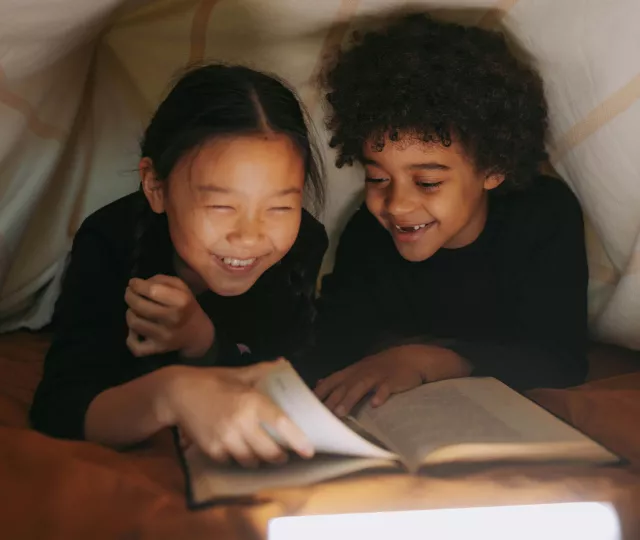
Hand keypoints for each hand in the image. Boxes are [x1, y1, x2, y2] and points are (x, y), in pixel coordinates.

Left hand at [125, 275, 213, 357]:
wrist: (197, 333)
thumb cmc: (186, 306)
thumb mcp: (181, 287)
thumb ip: (160, 280)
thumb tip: (138, 284)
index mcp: (181, 301)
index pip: (151, 290)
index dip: (137, 284)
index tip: (133, 283)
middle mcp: (173, 319)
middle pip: (138, 305)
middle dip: (129, 296)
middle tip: (130, 293)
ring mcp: (164, 336)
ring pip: (133, 323)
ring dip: (130, 313)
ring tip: (134, 310)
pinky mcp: (158, 349)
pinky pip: (135, 346)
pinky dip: (131, 337)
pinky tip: (136, 330)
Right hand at [161, 361, 314, 466]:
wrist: (177, 393)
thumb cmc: (212, 381)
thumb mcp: (238, 373)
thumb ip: (263, 371)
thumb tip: (283, 363)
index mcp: (252, 401)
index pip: (282, 424)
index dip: (298, 440)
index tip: (309, 450)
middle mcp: (241, 422)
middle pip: (270, 452)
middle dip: (280, 456)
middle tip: (284, 454)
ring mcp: (226, 439)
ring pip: (252, 461)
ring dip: (260, 460)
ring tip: (262, 453)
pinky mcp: (212, 450)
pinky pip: (232, 462)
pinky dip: (238, 459)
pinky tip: (239, 450)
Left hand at [315, 344, 470, 416]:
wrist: (411, 358)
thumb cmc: (382, 367)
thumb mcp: (359, 369)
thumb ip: (340, 378)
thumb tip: (319, 383)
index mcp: (353, 371)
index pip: (331, 381)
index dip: (320, 392)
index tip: (307, 405)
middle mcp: (362, 372)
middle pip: (343, 386)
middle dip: (331, 400)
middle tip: (319, 414)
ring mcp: (377, 376)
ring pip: (361, 387)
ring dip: (350, 399)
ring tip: (340, 413)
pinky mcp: (393, 380)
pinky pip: (386, 388)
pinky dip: (380, 395)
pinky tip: (375, 405)